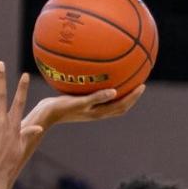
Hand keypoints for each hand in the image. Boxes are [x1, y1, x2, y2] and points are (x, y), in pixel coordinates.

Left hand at [0, 62, 41, 181]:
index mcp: (13, 126)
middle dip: (1, 78)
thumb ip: (28, 134)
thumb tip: (39, 127)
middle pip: (1, 95)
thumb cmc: (8, 165)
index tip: (23, 75)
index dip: (21, 88)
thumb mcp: (21, 148)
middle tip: (0, 63)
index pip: (19, 103)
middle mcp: (1, 122)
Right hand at [26, 84, 145, 132]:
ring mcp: (89, 108)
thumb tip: (115, 91)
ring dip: (120, 91)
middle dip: (130, 95)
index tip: (142, 85)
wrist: (44, 114)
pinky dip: (103, 86)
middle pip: (119, 105)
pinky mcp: (82, 102)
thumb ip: (96, 97)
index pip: (121, 107)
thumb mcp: (78, 102)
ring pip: (109, 100)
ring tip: (125, 77)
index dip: (133, 98)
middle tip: (139, 81)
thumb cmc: (60, 108)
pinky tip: (100, 73)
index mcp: (98, 113)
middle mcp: (96, 112)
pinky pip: (97, 93)